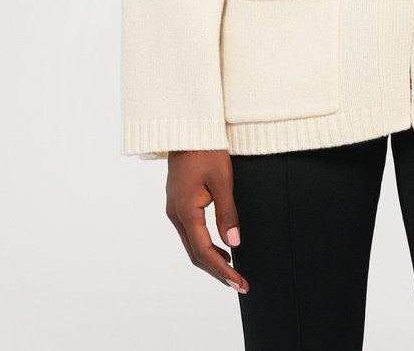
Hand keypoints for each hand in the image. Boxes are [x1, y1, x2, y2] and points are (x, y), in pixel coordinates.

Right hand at [165, 150, 248, 294]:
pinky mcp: (177, 204)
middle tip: (238, 283)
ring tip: (232, 269)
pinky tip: (219, 246)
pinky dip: (204, 245)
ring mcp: (174, 210)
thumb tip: (234, 242)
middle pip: (196, 254)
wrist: (186, 130)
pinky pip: (190, 233)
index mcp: (186, 212)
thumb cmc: (206, 151)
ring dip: (210, 259)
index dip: (222, 270)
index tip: (239, 282)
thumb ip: (227, 213)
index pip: (204, 252)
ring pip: (191, 245)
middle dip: (217, 271)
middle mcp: (176, 215)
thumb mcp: (222, 180)